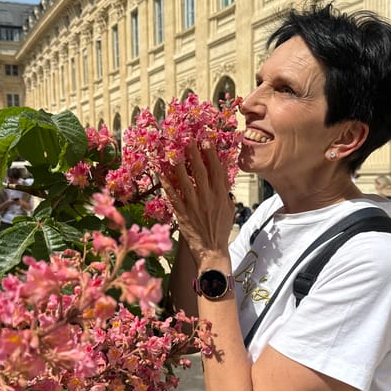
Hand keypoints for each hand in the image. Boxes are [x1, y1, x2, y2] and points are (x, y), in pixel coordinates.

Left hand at [160, 141, 233, 264]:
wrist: (212, 251)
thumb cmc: (221, 229)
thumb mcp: (229, 209)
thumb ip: (226, 192)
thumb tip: (224, 176)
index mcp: (221, 196)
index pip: (217, 171)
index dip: (211, 155)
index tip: (206, 141)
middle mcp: (208, 199)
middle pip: (200, 172)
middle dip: (194, 154)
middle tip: (188, 139)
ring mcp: (194, 206)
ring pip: (185, 181)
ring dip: (178, 165)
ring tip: (172, 151)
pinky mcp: (182, 214)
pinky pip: (173, 196)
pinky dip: (166, 184)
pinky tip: (161, 172)